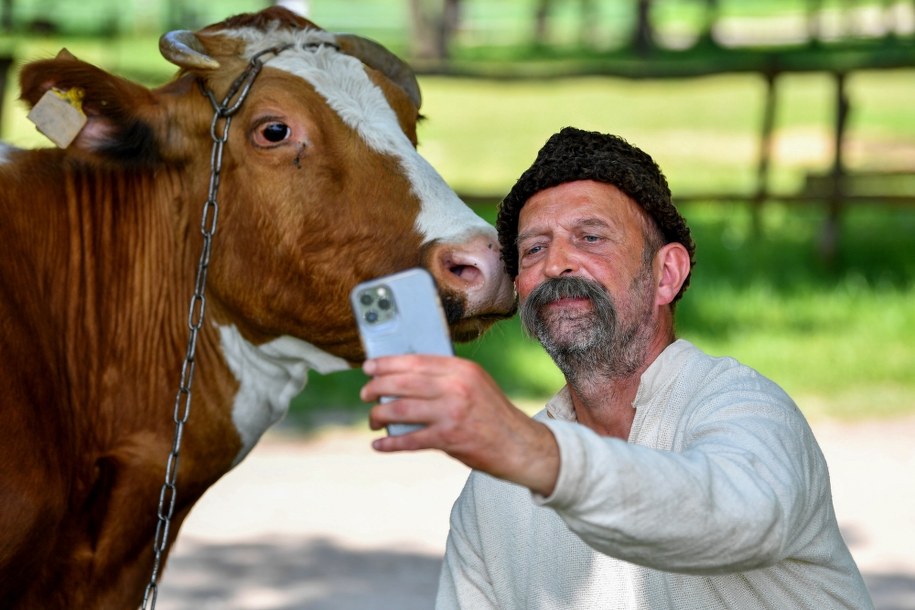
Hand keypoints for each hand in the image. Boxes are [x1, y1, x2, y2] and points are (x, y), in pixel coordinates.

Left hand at [360, 354, 559, 495]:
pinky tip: (379, 444)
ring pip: (402, 410)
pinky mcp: (450, 439)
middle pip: (404, 383)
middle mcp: (457, 387)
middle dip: (377, 388)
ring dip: (380, 414)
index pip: (416, 361)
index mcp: (462, 369)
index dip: (387, 363)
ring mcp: (453, 413)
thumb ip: (445, 378)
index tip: (369, 367)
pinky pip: (410, 440)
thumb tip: (403, 378)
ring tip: (373, 418)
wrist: (519, 445)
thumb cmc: (491, 414)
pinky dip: (391, 443)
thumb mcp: (475, 384)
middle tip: (366, 394)